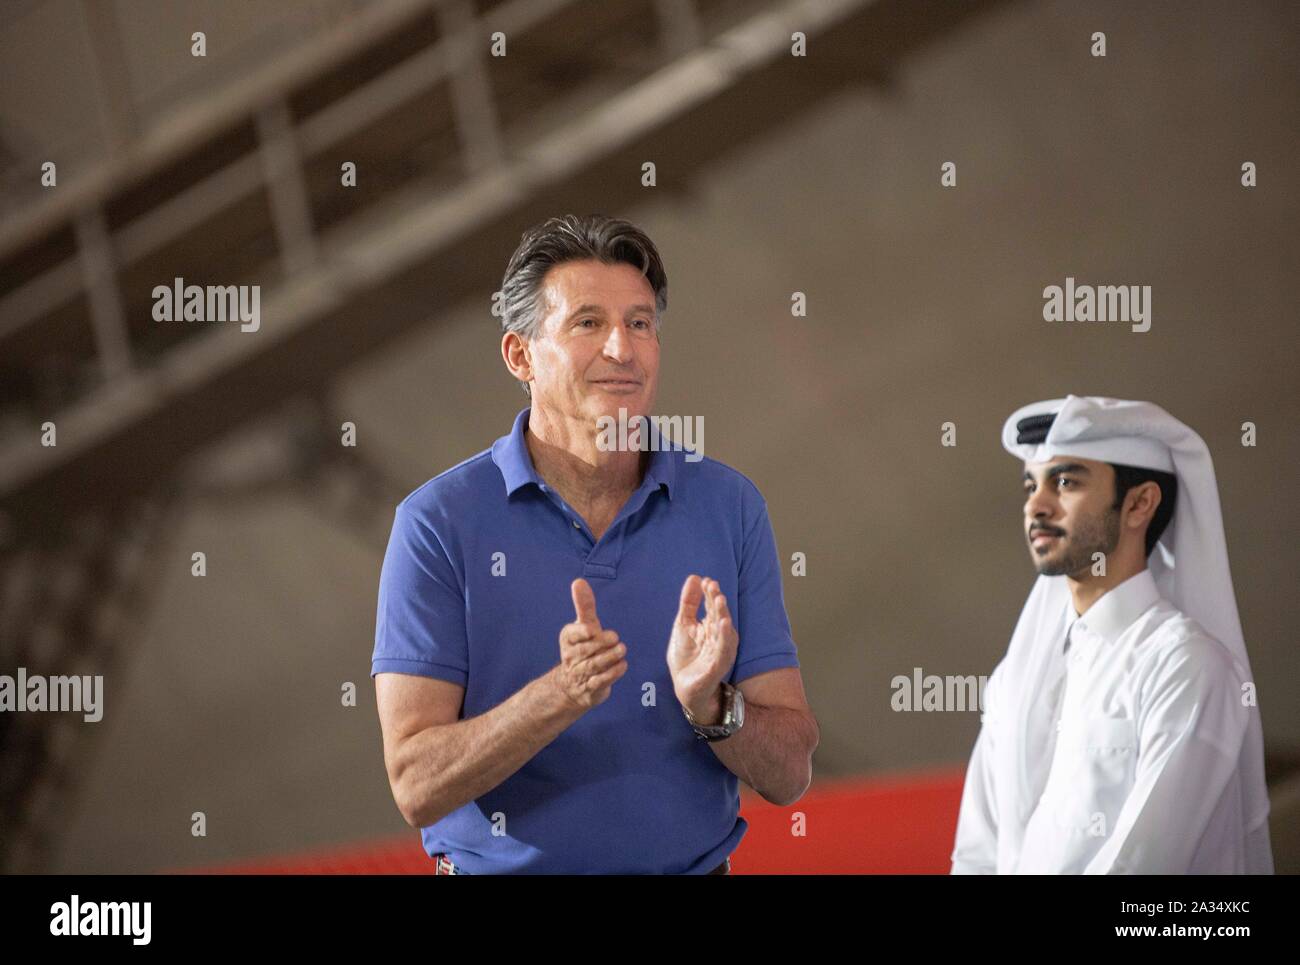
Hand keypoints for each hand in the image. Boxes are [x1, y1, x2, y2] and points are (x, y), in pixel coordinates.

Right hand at [552, 578, 627, 710]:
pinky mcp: (590, 689)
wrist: (572, 685)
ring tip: (621, 650)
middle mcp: (571, 657)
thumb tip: (578, 581)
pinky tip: (622, 665)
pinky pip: (600, 682)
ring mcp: (579, 674)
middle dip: (600, 644)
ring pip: (594, 666)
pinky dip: (612, 674)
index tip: (592, 629)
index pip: (572, 634)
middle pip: (586, 650)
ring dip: (609, 658)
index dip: (583, 632)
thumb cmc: (582, 648)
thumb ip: (584, 605)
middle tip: (615, 639)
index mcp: (568, 639)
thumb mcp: (583, 626)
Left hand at [666, 575, 738, 721]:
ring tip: (720, 601)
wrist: (684, 687)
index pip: (712, 606)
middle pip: (719, 616)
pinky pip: (723, 651)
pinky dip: (724, 638)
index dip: (710, 594)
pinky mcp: (717, 666)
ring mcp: (719, 651)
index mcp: (711, 626)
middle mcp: (718, 637)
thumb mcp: (683, 625)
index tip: (706, 580)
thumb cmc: (686, 656)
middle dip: (717, 601)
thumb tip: (694, 577)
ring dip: (723, 616)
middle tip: (713, 586)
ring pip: (724, 631)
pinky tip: (723, 625)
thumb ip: (688, 603)